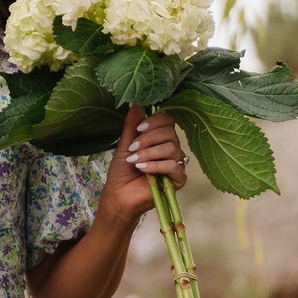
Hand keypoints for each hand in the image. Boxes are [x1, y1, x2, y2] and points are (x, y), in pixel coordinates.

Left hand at [97, 104, 187, 226]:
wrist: (119, 195)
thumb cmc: (122, 171)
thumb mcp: (125, 144)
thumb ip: (132, 125)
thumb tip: (135, 102)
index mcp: (160, 139)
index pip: (168, 121)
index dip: (155, 121)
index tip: (139, 128)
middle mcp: (171, 149)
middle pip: (170, 133)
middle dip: (149, 139)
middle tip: (133, 148)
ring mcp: (176, 164)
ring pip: (172, 148)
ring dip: (150, 153)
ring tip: (134, 161)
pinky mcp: (178, 180)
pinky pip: (173, 166)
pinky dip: (156, 165)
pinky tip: (143, 169)